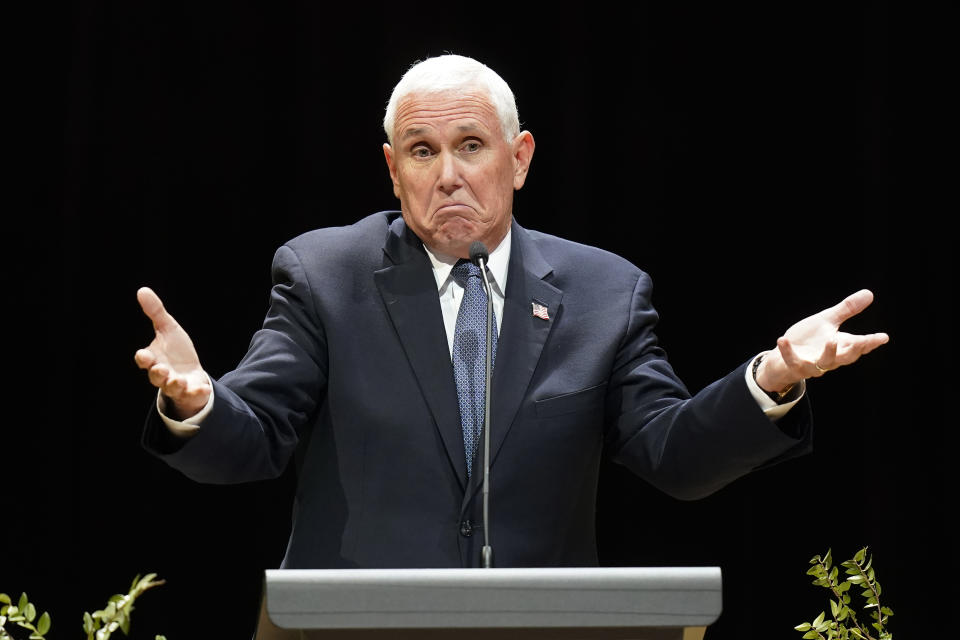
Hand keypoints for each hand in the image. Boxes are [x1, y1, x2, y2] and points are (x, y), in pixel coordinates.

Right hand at [134, 287, 210, 419]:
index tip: (144, 355)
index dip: (143, 358)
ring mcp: (175, 385)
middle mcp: (162, 374)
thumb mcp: (168, 329)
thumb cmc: (175, 350)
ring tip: (178, 380)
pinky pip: (191, 395)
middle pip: (156, 377)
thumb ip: (156, 312)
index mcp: (154, 358)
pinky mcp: (189, 392)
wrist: (191, 372)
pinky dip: (196, 393)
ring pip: (171, 388)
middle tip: (161, 369)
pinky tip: (203, 389)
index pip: (144, 359)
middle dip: (158, 374)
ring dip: (174, 384)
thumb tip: (142, 290)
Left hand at [755, 289, 888, 392]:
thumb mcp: (827, 321)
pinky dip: (788, 351)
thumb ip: (847, 310)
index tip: (883, 337)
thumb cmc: (809, 339)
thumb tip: (869, 293)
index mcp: (840, 346)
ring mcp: (813, 364)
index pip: (859, 345)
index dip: (871, 342)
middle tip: (862, 342)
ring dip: (829, 353)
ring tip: (832, 340)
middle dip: (855, 349)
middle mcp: (830, 358)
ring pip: (825, 362)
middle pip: (847, 357)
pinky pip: (793, 361)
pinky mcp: (795, 366)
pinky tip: (782, 339)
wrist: (783, 356)